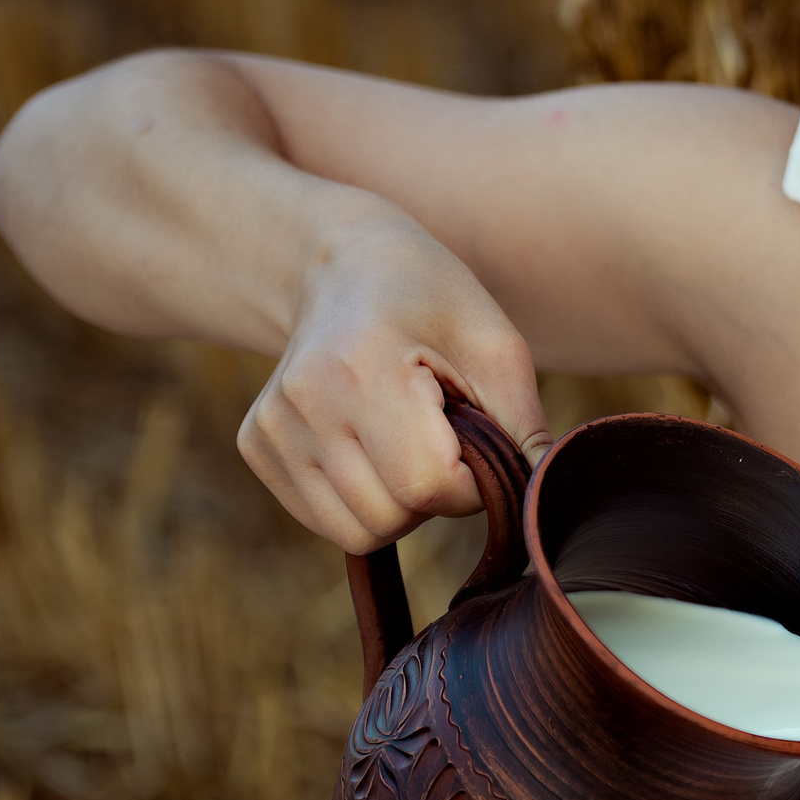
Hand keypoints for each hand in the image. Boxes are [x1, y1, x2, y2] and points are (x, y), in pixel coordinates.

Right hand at [238, 212, 549, 552]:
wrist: (344, 267)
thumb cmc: (432, 301)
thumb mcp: (495, 345)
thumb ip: (522, 426)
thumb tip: (543, 498)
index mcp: (361, 367)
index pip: (426, 484)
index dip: (469, 484)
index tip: (474, 441)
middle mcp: (302, 402)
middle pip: (389, 517)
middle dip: (433, 496)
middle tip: (440, 436)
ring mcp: (270, 428)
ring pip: (356, 531)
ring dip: (399, 504)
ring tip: (406, 439)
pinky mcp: (256, 447)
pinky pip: (326, 521)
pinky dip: (362, 502)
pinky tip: (372, 446)